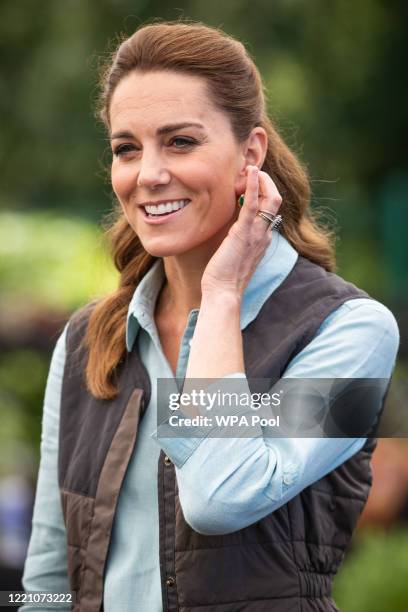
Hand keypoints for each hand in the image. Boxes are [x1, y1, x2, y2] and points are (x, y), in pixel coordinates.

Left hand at [201, 165, 282, 297]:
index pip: (270, 210)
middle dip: (266, 182)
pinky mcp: (244, 232)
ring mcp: (257, 233)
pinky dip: (253, 185)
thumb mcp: (234, 254)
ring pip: (271, 198)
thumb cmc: (224, 277)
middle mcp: (264, 234)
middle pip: (275, 200)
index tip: (248, 184)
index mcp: (263, 239)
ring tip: (251, 168)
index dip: (262, 193)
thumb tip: (229, 231)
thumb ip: (236, 239)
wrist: (223, 292)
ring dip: (262, 180)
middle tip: (252, 172)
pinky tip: (250, 172)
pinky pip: (254, 204)